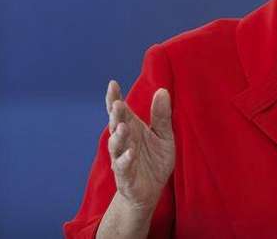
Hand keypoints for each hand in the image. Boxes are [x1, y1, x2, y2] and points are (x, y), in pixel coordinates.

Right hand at [105, 80, 175, 212]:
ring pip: (116, 145)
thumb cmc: (155, 160)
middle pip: (116, 124)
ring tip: (122, 127)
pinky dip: (125, 160)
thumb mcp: (164, 136)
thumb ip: (162, 116)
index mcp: (132, 128)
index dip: (114, 97)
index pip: (121, 110)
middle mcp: (124, 141)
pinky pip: (123, 167)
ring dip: (118, 136)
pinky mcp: (125, 176)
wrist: (151, 191)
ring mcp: (122, 158)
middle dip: (115, 114)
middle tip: (116, 103)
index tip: (112, 83)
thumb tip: (162, 90)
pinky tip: (130, 153)